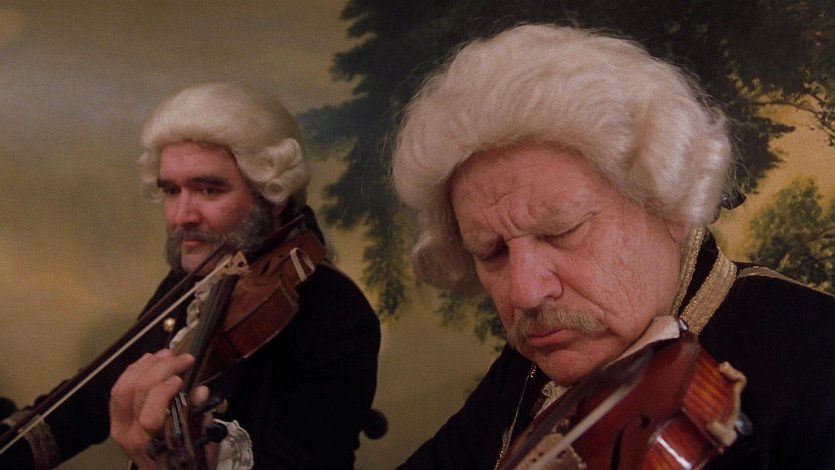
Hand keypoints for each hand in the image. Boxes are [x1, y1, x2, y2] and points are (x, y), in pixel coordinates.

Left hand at [109, 349, 193, 469]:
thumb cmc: (187, 462)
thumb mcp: (202, 444)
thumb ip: (201, 417)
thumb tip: (200, 391)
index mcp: (151, 445)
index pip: (149, 415)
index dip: (163, 391)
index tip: (182, 378)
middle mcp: (130, 435)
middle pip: (135, 392)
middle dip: (161, 368)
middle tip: (183, 359)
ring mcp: (119, 426)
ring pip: (123, 387)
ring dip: (145, 365)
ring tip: (166, 355)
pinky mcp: (117, 418)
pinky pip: (119, 389)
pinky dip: (134, 371)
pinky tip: (149, 361)